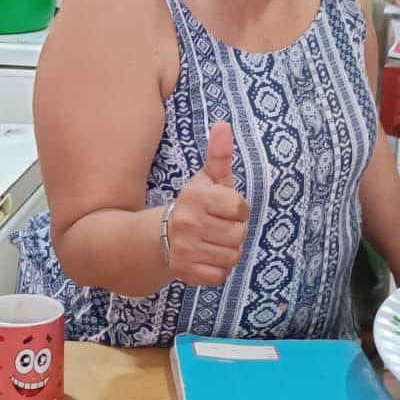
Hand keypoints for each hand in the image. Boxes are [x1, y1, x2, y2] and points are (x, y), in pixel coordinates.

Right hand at [164, 121, 250, 285]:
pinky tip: (206, 258)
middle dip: (234, 233)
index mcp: (196, 197)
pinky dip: (218, 270)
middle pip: (238, 235)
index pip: (239, 208)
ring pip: (232, 257)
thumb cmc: (194, 205)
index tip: (224, 210)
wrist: (160, 236)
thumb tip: (223, 124)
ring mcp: (184, 249)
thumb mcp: (207, 180)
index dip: (237, 210)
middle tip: (218, 228)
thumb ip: (219, 155)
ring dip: (227, 252)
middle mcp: (187, 222)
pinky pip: (220, 276)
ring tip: (213, 243)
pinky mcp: (184, 271)